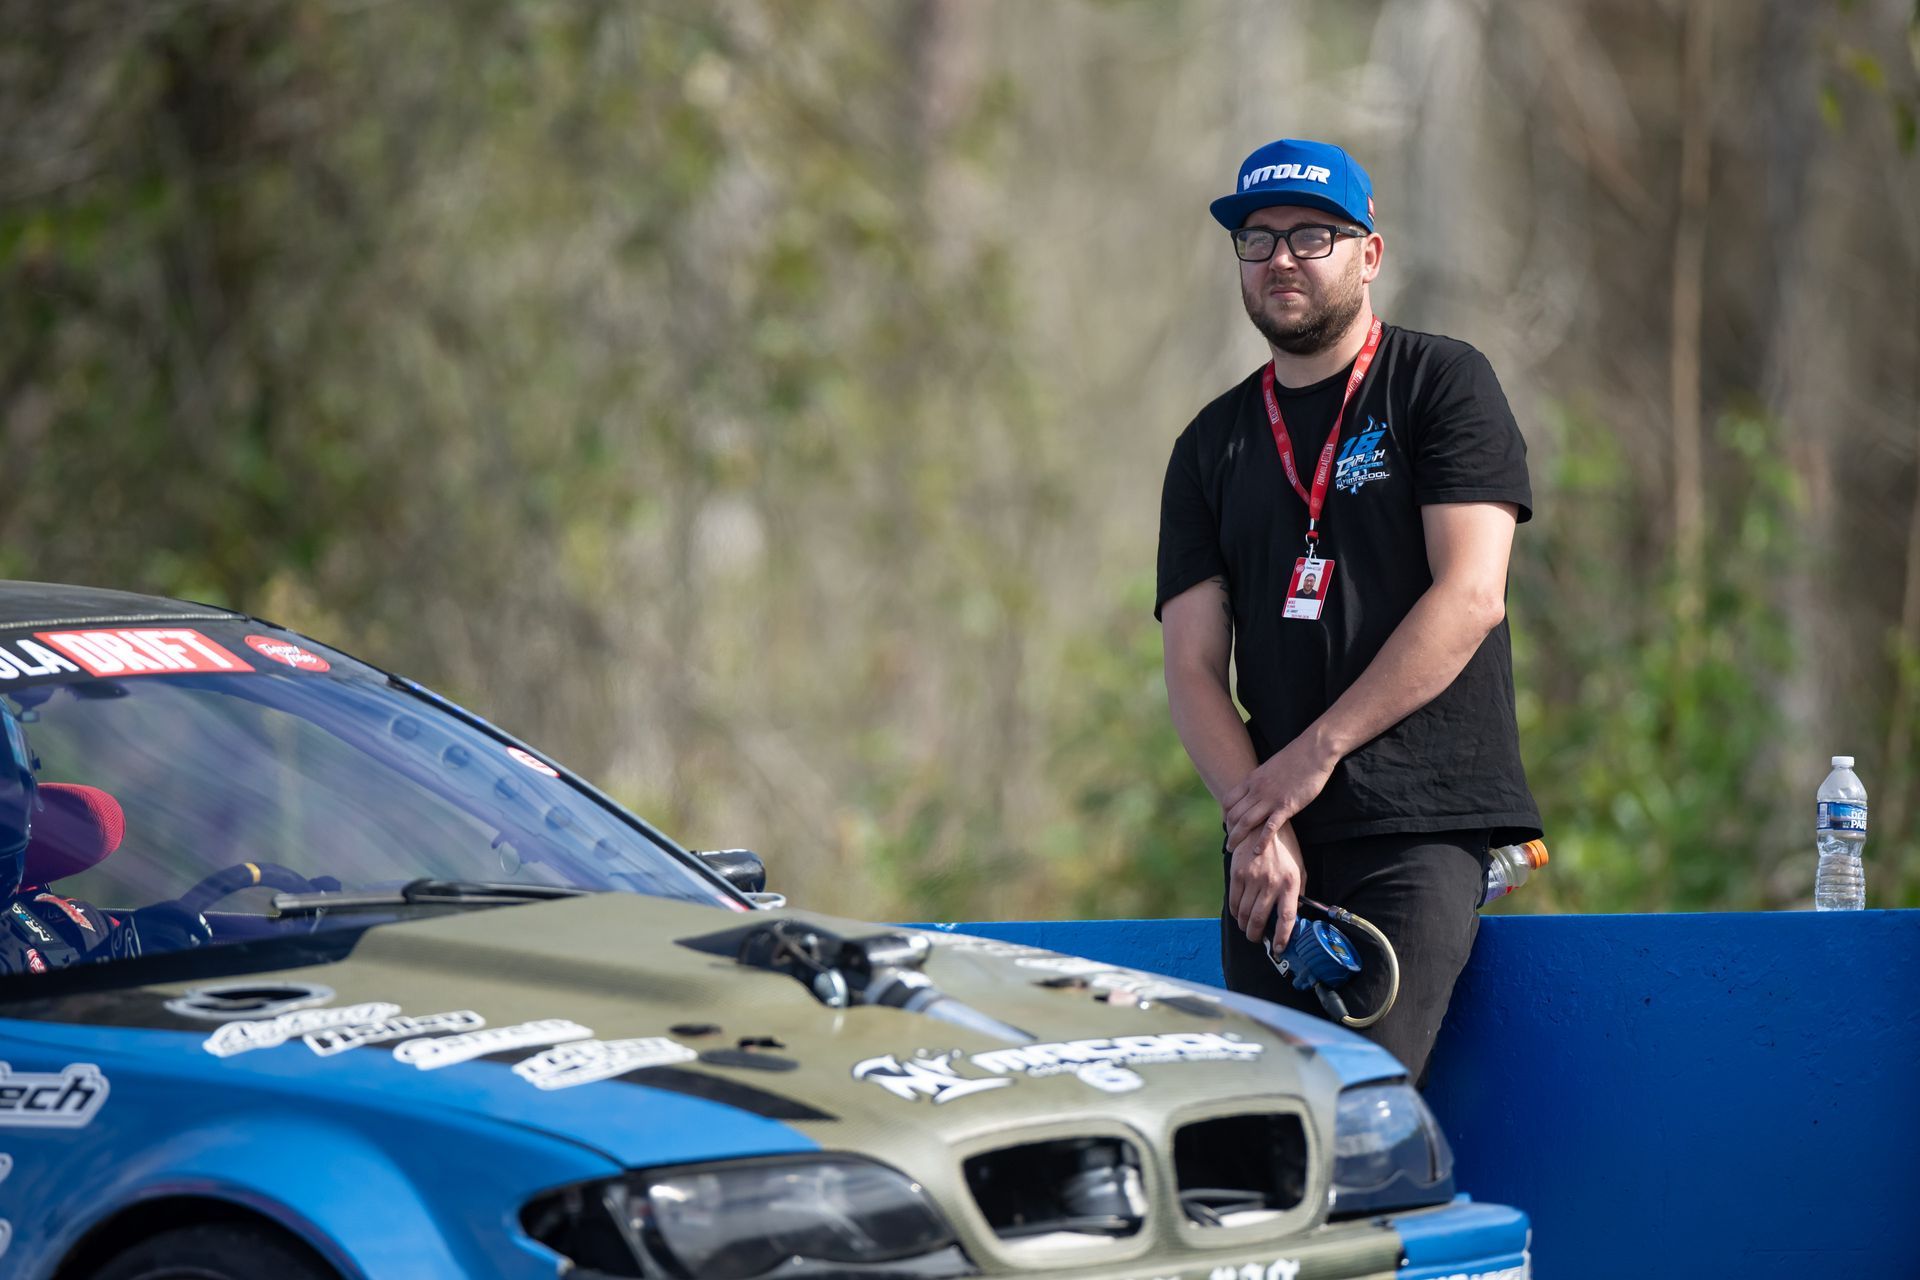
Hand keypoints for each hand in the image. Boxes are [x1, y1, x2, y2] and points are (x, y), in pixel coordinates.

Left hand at [1222, 737, 1336, 850]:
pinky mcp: (1286, 806)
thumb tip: (1257, 787)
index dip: (1225, 815)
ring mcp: (1270, 799)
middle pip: (1234, 814)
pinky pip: (1269, 827)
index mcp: (1252, 779)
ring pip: (1246, 822)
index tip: (1227, 825)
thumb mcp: (1270, 766)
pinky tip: (1257, 851)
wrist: (1313, 751)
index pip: (1228, 800)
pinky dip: (1261, 841)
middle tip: (1229, 843)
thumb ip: (1261, 779)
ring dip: (1237, 838)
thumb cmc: (1295, 758)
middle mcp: (1257, 790)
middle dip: (1229, 830)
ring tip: (1233, 850)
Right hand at [1227, 821, 1305, 946]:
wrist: (1262, 825)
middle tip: (1258, 939)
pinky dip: (1236, 912)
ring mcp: (1252, 878)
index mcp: (1290, 883)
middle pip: (1260, 919)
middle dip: (1257, 935)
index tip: (1279, 948)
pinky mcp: (1238, 873)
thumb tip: (1293, 916)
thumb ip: (1298, 893)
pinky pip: (1234, 901)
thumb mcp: (1299, 869)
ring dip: (1245, 926)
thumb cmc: (1285, 848)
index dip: (1282, 937)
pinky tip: (1239, 914)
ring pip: (1245, 913)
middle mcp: (1271, 882)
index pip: (1286, 918)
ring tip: (1248, 929)